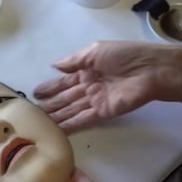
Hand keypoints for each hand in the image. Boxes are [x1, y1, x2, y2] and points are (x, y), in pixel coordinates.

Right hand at [34, 41, 181, 132]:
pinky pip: (83, 119)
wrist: (149, 69)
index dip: (50, 87)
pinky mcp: (103, 112)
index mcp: (87, 69)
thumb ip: (74, 60)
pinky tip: (56, 129)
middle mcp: (89, 86)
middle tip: (32, 114)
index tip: (35, 94)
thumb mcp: (95, 51)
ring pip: (71, 110)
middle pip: (66, 97)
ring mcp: (95, 100)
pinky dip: (70, 124)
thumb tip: (54, 65)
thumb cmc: (124, 55)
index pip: (64, 81)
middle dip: (50, 105)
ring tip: (39, 124)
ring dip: (56, 117)